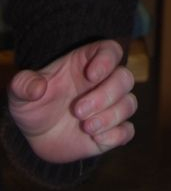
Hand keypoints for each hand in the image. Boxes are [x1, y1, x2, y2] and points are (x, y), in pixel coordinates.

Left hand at [7, 39, 136, 164]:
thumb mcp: (20, 93)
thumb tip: (37, 88)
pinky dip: (116, 135)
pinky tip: (96, 139)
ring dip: (111, 116)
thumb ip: (24, 85)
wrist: (38, 136)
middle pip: (125, 78)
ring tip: (86, 127)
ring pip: (129, 104)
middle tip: (78, 111)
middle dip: (106, 95)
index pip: (111, 51)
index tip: (91, 75)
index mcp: (87, 63)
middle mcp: (104, 82)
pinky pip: (127, 131)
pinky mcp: (112, 130)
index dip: (107, 60)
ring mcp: (110, 107)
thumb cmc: (34, 106)